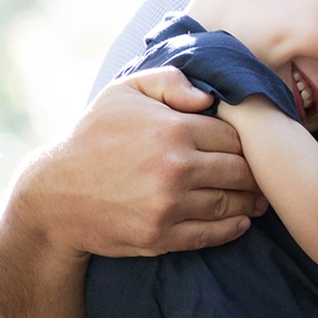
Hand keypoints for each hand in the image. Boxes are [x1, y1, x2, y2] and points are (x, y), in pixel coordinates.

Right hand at [19, 66, 265, 257]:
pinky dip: (233, 228)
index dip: (243, 142)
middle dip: (254, 174)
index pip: (233, 136)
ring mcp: (169, 205)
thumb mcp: (123, 93)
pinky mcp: (161, 235)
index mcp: (172, 129)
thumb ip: (169, 81)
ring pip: (231, 204)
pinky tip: (241, 221)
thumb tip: (209, 97)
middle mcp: (175, 168)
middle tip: (262, 176)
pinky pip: (212, 234)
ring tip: (256, 199)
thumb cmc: (92, 137)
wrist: (55, 195)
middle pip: (240, 171)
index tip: (246, 148)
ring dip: (249, 202)